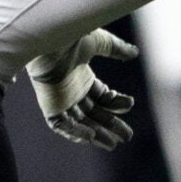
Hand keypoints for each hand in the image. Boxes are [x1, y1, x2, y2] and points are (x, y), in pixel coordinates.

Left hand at [29, 28, 139, 149]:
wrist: (47, 38)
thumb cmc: (69, 36)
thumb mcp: (98, 42)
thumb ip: (115, 48)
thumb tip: (134, 52)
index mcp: (82, 77)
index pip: (102, 97)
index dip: (116, 104)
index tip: (128, 103)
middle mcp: (71, 90)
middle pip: (94, 113)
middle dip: (110, 125)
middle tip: (127, 137)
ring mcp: (60, 98)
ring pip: (79, 123)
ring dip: (95, 134)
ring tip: (112, 144)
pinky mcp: (49, 104)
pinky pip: (60, 124)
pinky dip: (74, 132)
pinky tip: (90, 137)